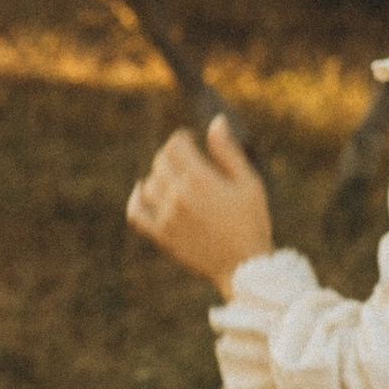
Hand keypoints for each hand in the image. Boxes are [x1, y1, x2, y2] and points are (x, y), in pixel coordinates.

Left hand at [126, 111, 273, 292]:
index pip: (176, 145)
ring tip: (175, 179)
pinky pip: (136, 213)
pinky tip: (142, 191)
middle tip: (184, 159)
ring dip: (159, 176)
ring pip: (149, 184)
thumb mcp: (249, 182)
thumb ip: (228, 151)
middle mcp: (178, 195)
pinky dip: (136, 199)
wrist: (245, 266)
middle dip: (171, 155)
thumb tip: (216, 122)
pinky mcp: (161, 235)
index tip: (190, 141)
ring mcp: (166, 216)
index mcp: (200, 179)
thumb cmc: (252, 222)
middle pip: (161, 161)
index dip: (182, 138)